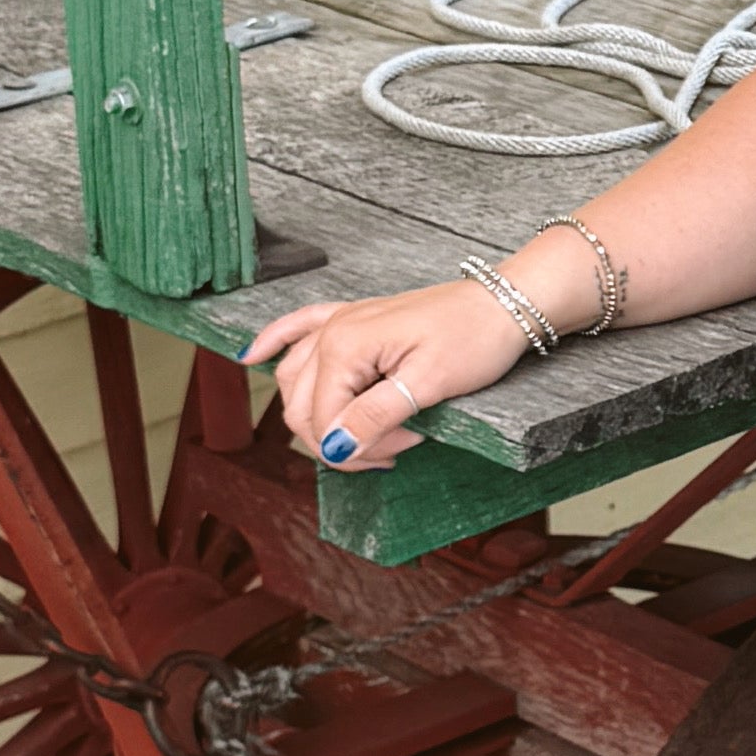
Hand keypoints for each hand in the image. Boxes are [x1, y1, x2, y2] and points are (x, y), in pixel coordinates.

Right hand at [244, 271, 533, 473]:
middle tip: (389, 451)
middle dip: (340, 441)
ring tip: (366, 435)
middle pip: (300, 406)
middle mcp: (331, 331)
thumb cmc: (473, 338)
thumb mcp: (429, 384)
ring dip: (320, 417)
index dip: (357, 448)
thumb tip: (335, 449)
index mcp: (345, 345)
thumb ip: (375, 417)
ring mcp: (338, 322)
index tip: (402, 448)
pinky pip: (297, 328)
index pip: (321, 419)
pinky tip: (252, 357)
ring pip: (295, 381)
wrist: (503, 305)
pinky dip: (274, 343)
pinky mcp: (351, 319)